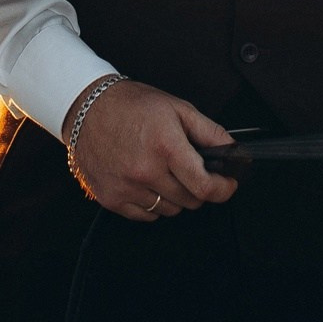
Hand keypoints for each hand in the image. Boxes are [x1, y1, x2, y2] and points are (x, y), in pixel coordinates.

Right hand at [65, 80, 240, 221]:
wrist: (87, 109)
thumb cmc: (131, 105)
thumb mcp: (177, 109)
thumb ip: (210, 132)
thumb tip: (235, 151)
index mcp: (166, 146)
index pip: (205, 186)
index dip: (224, 189)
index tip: (227, 185)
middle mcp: (145, 171)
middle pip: (190, 200)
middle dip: (197, 187)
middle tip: (189, 169)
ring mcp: (126, 187)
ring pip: (170, 210)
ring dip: (174, 196)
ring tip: (162, 171)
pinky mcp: (111, 198)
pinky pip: (146, 216)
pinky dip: (152, 204)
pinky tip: (145, 181)